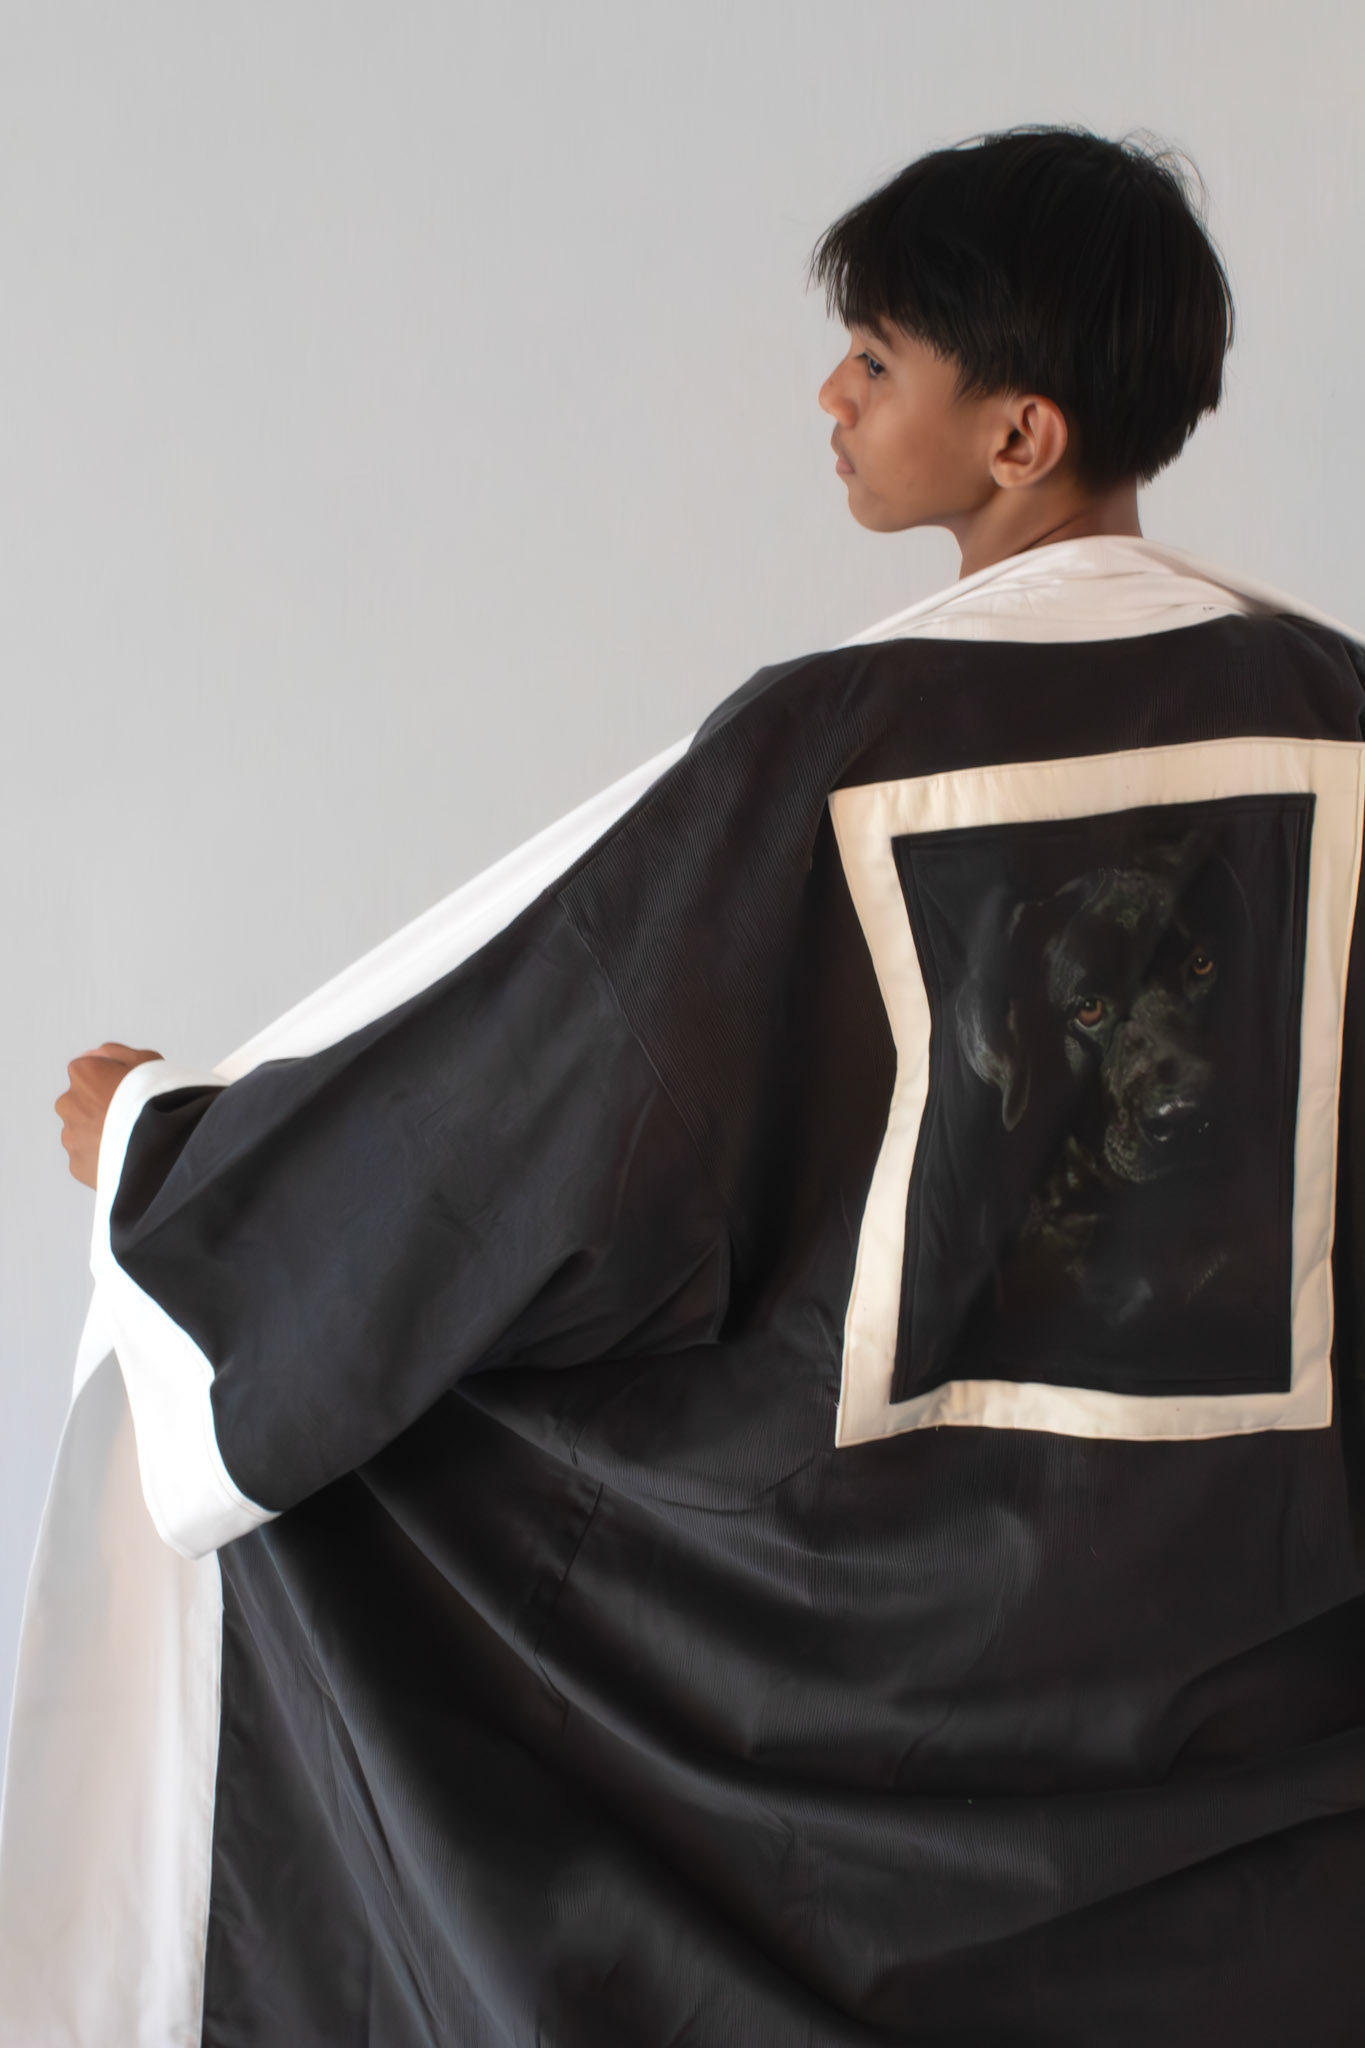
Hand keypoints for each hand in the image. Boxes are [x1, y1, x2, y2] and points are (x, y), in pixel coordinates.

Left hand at [55, 1042, 163, 1189]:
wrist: (165, 1146)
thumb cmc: (160, 1100)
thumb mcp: (147, 1060)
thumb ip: (114, 1052)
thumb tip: (93, 1056)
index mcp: (83, 1073)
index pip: (89, 1071)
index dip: (113, 1081)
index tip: (134, 1091)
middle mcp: (69, 1103)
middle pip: (82, 1102)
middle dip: (101, 1108)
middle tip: (133, 1117)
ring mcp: (71, 1136)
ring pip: (83, 1131)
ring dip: (100, 1134)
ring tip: (132, 1140)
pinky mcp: (77, 1164)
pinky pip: (88, 1158)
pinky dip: (102, 1157)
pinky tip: (126, 1156)